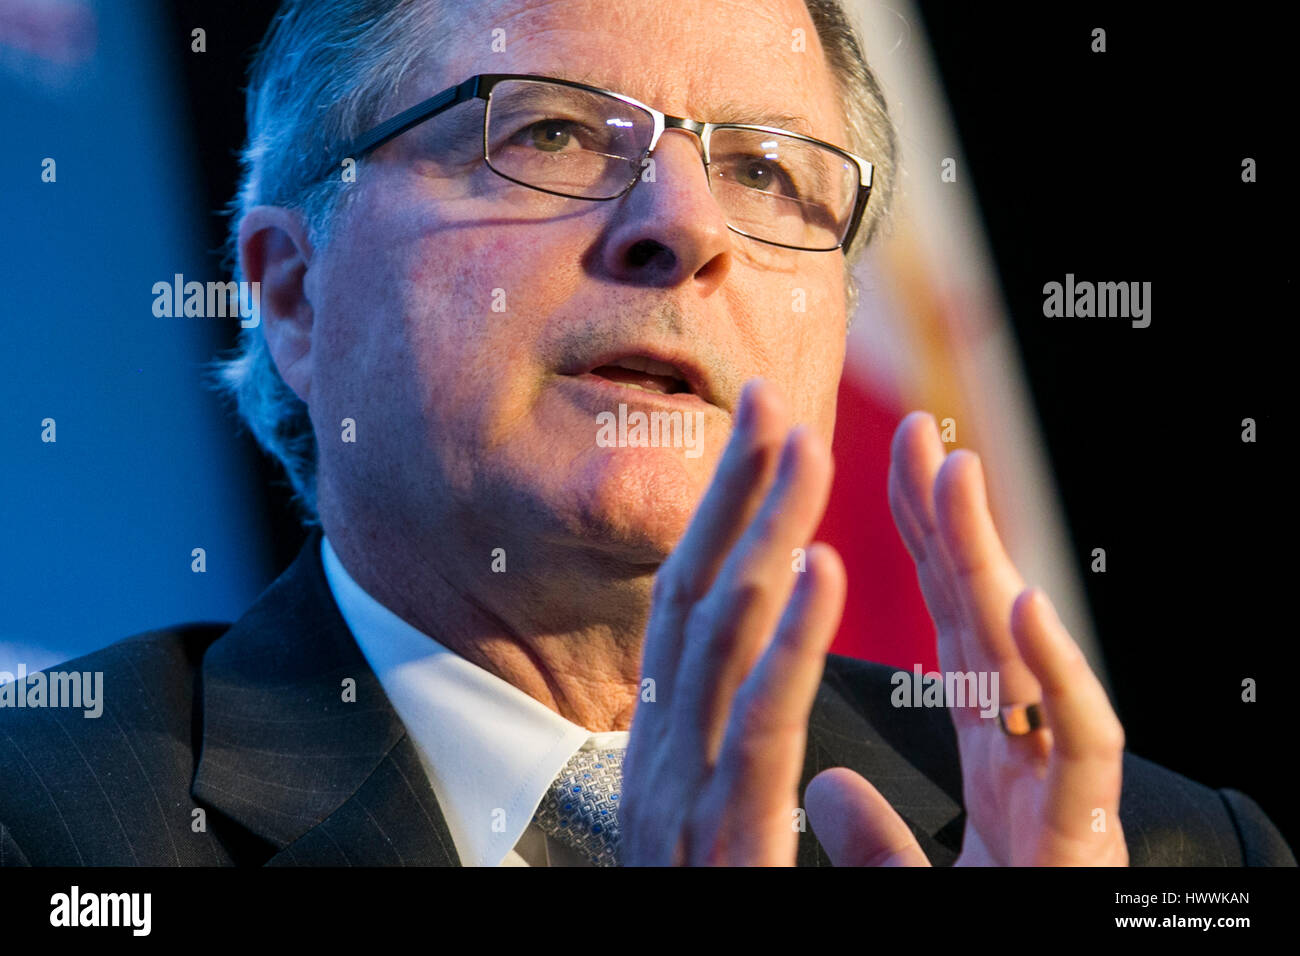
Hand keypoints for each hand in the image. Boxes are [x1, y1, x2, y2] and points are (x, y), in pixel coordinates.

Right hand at [621, 378, 845, 864]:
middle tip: (772, 402)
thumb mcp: (704, 823)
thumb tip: (742, 696)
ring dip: (765, 538)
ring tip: (803, 452)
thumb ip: (725, 756)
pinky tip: (822, 573)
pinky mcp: (720, 840)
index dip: (719, 521)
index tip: (753, 440)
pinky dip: (787, 644)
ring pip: (721, 642)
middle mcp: (657, 755)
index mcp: (664, 747)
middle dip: (735, 497)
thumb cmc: (703, 910)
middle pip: (694, 599)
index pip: (688, 609)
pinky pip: (757, 729)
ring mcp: (681, 796)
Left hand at [805, 412, 1128, 865]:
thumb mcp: (904, 891)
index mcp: (990, 767)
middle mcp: (1028, 767)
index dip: (918, 558)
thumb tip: (824, 784)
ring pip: (1028, 660)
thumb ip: (875, 837)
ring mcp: (1062, 796)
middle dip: (949, 525)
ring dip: (991, 561)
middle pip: (982, 625)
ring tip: (955, 472)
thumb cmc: (981, 940)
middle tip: (915, 436)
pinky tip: (1022, 602)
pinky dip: (1054, 673)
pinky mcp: (1085, 840)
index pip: (947, 637)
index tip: (889, 484)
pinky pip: (1079, 747)